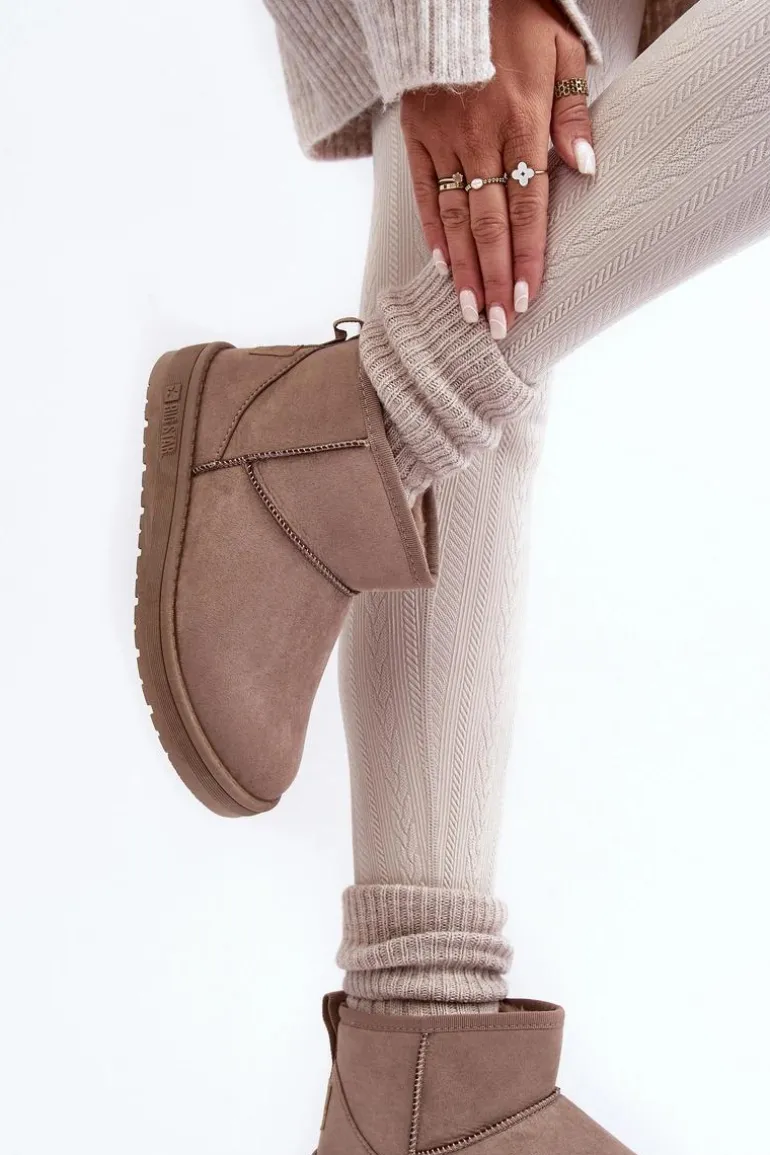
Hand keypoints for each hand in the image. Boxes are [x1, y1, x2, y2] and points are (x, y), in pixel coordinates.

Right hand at [400, 0, 594, 339]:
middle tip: (496, 326)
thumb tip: (586, 168)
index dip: (526, 256)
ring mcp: (444, 139)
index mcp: (520, 121)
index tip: (527, 298)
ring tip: (468, 310)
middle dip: (494, 280)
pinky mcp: (416, 135)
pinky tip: (441, 265)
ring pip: (456, 217)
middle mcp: (479, 137)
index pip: (527, 206)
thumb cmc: (517, 18)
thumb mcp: (562, 51)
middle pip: (489, 224)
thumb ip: (573, 112)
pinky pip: (424, 192)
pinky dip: (433, 231)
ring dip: (463, 269)